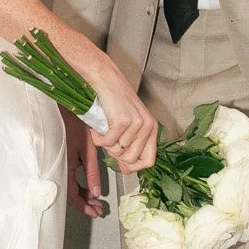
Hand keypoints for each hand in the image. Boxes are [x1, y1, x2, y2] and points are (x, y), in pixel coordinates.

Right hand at [65, 114, 106, 216]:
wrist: (62, 107)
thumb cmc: (74, 125)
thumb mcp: (87, 149)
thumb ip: (91, 171)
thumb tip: (96, 192)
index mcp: (63, 168)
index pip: (71, 195)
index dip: (83, 206)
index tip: (96, 212)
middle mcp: (57, 168)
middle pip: (69, 193)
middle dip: (84, 203)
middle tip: (98, 209)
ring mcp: (57, 164)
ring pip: (68, 186)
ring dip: (81, 194)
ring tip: (94, 200)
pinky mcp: (59, 158)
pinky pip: (67, 177)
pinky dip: (77, 184)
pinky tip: (86, 186)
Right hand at [89, 58, 159, 173]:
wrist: (105, 79)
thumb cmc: (114, 101)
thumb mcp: (128, 125)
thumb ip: (129, 147)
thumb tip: (127, 169)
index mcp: (152, 128)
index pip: (149, 161)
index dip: (134, 166)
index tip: (123, 164)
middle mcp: (147, 126)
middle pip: (131, 159)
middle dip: (115, 153)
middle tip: (109, 139)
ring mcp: (136, 124)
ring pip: (117, 151)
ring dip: (105, 143)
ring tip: (104, 129)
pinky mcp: (122, 121)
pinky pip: (107, 143)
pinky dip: (98, 138)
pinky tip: (97, 127)